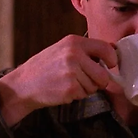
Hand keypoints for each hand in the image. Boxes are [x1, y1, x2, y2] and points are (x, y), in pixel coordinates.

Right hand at [0, 35, 116, 125]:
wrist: (23, 84)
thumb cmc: (45, 67)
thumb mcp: (63, 50)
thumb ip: (86, 51)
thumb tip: (114, 51)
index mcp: (74, 42)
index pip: (105, 48)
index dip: (113, 59)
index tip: (111, 65)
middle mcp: (74, 54)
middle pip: (103, 74)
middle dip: (99, 81)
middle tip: (86, 80)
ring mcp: (72, 72)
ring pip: (94, 86)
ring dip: (85, 88)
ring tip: (68, 82)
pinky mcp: (70, 88)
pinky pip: (85, 95)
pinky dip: (77, 95)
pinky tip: (63, 89)